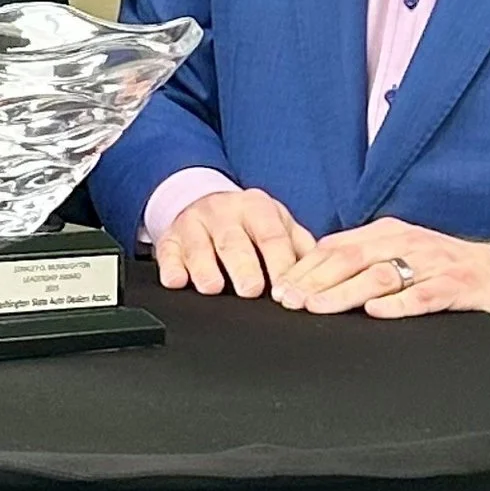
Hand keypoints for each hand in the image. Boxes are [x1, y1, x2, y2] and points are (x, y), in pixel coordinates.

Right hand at [153, 187, 316, 297]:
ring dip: (205, 268)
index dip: (280, 264)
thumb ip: (299, 245)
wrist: (202, 201)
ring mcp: (194, 224)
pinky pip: (166, 252)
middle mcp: (224, 212)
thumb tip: (323, 269)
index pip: (272, 237)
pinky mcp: (169, 238)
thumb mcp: (277, 224)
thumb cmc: (247, 223)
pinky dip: (171, 267)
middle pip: (234, 242)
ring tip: (213, 287)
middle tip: (251, 290)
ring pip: (199, 247)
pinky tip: (177, 281)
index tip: (287, 289)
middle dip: (243, 267)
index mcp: (257, 208)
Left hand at [273, 219, 489, 319]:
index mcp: (389, 234)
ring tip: (319, 307)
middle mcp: (408, 243)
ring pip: (382, 275)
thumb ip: (362, 262)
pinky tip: (377, 312)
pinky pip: (425, 294)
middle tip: (289, 301)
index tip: (279, 288)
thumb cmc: (443, 268)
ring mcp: (434, 264)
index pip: (337, 247)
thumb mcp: (400, 254)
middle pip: (353, 258)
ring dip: (347, 292)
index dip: (306, 267)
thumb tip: (311, 279)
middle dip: (316, 280)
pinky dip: (400, 304)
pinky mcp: (458, 287)